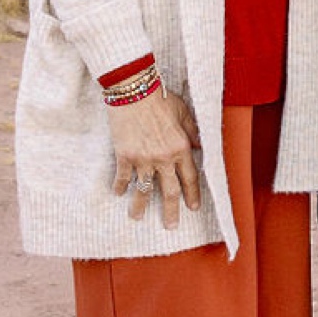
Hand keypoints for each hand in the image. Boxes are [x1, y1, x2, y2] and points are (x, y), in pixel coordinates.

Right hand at [113, 90, 202, 228]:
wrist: (134, 90)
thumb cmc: (160, 98)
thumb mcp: (183, 112)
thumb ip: (192, 131)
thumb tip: (199, 146)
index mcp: (181, 147)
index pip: (190, 177)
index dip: (192, 194)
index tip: (193, 208)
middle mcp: (163, 158)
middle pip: (169, 191)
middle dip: (170, 211)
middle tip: (171, 226)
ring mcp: (143, 159)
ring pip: (143, 190)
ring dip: (140, 206)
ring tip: (137, 218)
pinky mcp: (125, 155)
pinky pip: (123, 177)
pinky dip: (120, 186)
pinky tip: (118, 194)